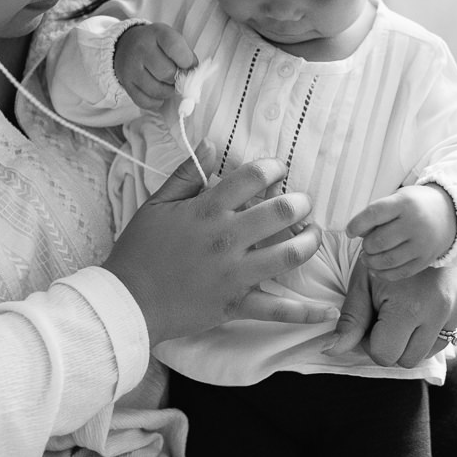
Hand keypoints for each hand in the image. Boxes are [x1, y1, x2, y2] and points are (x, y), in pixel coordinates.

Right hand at [103, 145, 328, 345]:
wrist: (128, 301)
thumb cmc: (140, 251)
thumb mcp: (157, 205)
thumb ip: (185, 173)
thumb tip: (209, 143)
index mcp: (207, 210)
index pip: (252, 177)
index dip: (273, 168)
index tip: (279, 169)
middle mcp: (227, 239)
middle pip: (281, 212)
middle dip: (300, 202)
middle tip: (303, 203)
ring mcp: (235, 273)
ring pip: (289, 254)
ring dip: (310, 242)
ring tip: (314, 234)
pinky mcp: (238, 304)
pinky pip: (278, 309)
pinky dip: (305, 313)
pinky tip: (328, 312)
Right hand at [114, 22, 197, 111]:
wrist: (126, 44)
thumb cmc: (157, 44)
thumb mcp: (172, 39)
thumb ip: (185, 54)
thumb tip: (193, 74)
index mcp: (157, 33)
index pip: (175, 48)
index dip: (187, 61)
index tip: (189, 65)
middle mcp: (141, 49)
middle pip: (167, 73)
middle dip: (178, 79)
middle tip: (178, 77)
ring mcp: (131, 68)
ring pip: (156, 90)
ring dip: (168, 92)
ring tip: (169, 85)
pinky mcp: (126, 84)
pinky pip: (144, 101)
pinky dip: (156, 102)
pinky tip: (159, 94)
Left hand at [324, 260, 456, 368]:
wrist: (427, 223)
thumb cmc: (388, 254)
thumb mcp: (364, 282)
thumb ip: (351, 319)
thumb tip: (331, 350)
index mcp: (410, 307)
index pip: (384, 354)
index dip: (371, 342)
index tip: (371, 320)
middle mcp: (439, 313)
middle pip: (407, 360)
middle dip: (392, 345)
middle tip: (385, 318)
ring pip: (429, 353)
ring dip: (413, 342)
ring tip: (404, 314)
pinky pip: (447, 337)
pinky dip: (431, 331)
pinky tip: (422, 308)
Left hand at [345, 184, 456, 280]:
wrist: (450, 214)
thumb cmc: (415, 205)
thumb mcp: (399, 198)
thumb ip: (379, 214)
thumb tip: (358, 235)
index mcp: (405, 203)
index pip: (374, 214)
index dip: (356, 225)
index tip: (349, 232)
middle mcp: (415, 223)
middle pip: (379, 241)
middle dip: (366, 246)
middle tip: (365, 245)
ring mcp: (422, 244)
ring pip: (388, 260)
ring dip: (371, 262)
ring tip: (366, 258)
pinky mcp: (426, 260)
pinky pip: (400, 272)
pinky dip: (383, 274)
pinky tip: (376, 269)